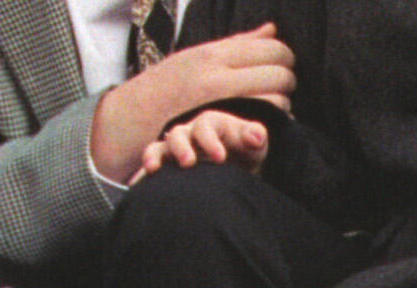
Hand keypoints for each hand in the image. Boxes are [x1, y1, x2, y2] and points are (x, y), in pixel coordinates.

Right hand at [93, 28, 298, 178]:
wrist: (130, 117)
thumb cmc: (168, 88)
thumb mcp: (198, 58)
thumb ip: (237, 46)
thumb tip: (273, 29)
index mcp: (213, 52)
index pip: (273, 48)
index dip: (284, 61)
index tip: (278, 70)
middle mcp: (215, 73)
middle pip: (279, 75)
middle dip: (286, 86)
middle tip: (278, 92)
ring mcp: (217, 102)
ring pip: (276, 102)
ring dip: (281, 109)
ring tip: (269, 111)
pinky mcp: (217, 129)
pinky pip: (261, 124)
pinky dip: (268, 127)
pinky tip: (260, 128)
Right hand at [130, 104, 269, 178]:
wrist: (234, 163)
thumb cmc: (244, 150)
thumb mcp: (253, 143)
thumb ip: (254, 137)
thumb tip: (257, 135)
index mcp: (209, 125)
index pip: (206, 127)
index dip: (211, 140)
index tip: (221, 158)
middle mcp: (188, 134)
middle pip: (179, 135)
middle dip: (182, 147)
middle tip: (189, 163)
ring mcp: (174, 149)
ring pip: (159, 148)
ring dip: (155, 156)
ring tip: (153, 169)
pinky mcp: (166, 165)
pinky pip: (150, 166)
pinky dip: (142, 174)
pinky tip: (136, 186)